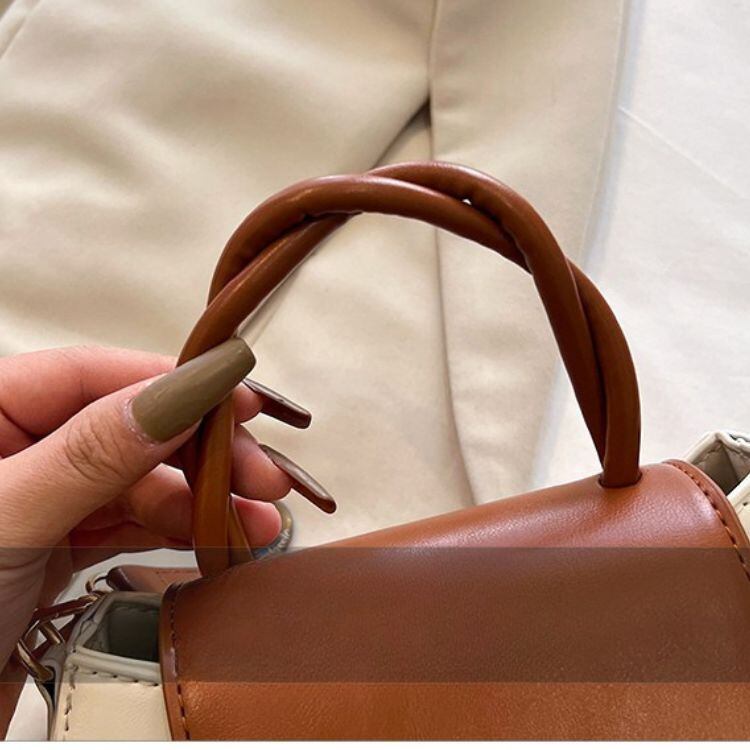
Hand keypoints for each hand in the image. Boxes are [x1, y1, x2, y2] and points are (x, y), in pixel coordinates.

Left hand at [0, 340, 296, 680]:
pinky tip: (221, 538)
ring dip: (203, 500)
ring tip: (261, 521)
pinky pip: (131, 524)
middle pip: (129, 428)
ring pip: (139, 481)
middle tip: (264, 475)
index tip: (240, 399)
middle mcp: (16, 448)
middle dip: (202, 452)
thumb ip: (90, 455)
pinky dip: (178, 531)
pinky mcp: (62, 544)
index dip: (172, 383)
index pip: (90, 376)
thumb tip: (177, 396)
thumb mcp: (5, 522)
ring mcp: (43, 497)